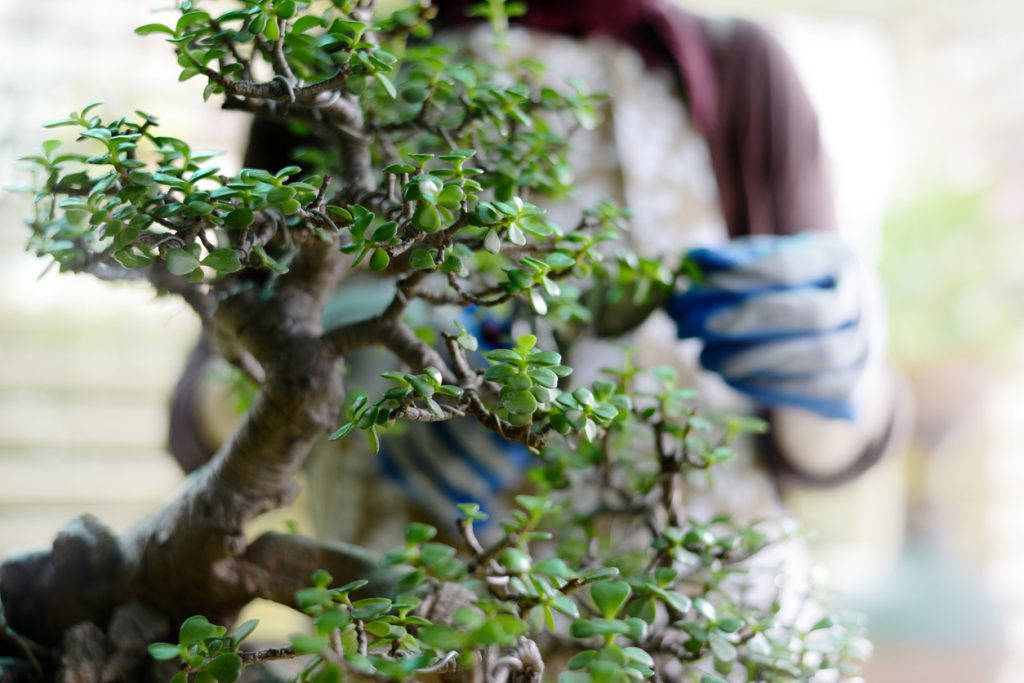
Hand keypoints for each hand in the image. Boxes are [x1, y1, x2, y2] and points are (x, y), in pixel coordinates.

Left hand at [666, 232, 873, 419]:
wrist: (833, 334)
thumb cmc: (787, 290)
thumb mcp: (767, 264)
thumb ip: (735, 262)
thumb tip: (694, 261)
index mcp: (840, 260)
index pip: (789, 268)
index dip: (742, 278)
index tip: (700, 287)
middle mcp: (863, 302)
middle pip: (811, 314)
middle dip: (748, 321)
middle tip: (698, 329)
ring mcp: (864, 347)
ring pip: (814, 356)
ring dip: (751, 360)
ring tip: (704, 358)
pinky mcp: (852, 387)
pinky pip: (810, 390)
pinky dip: (764, 385)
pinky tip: (729, 378)